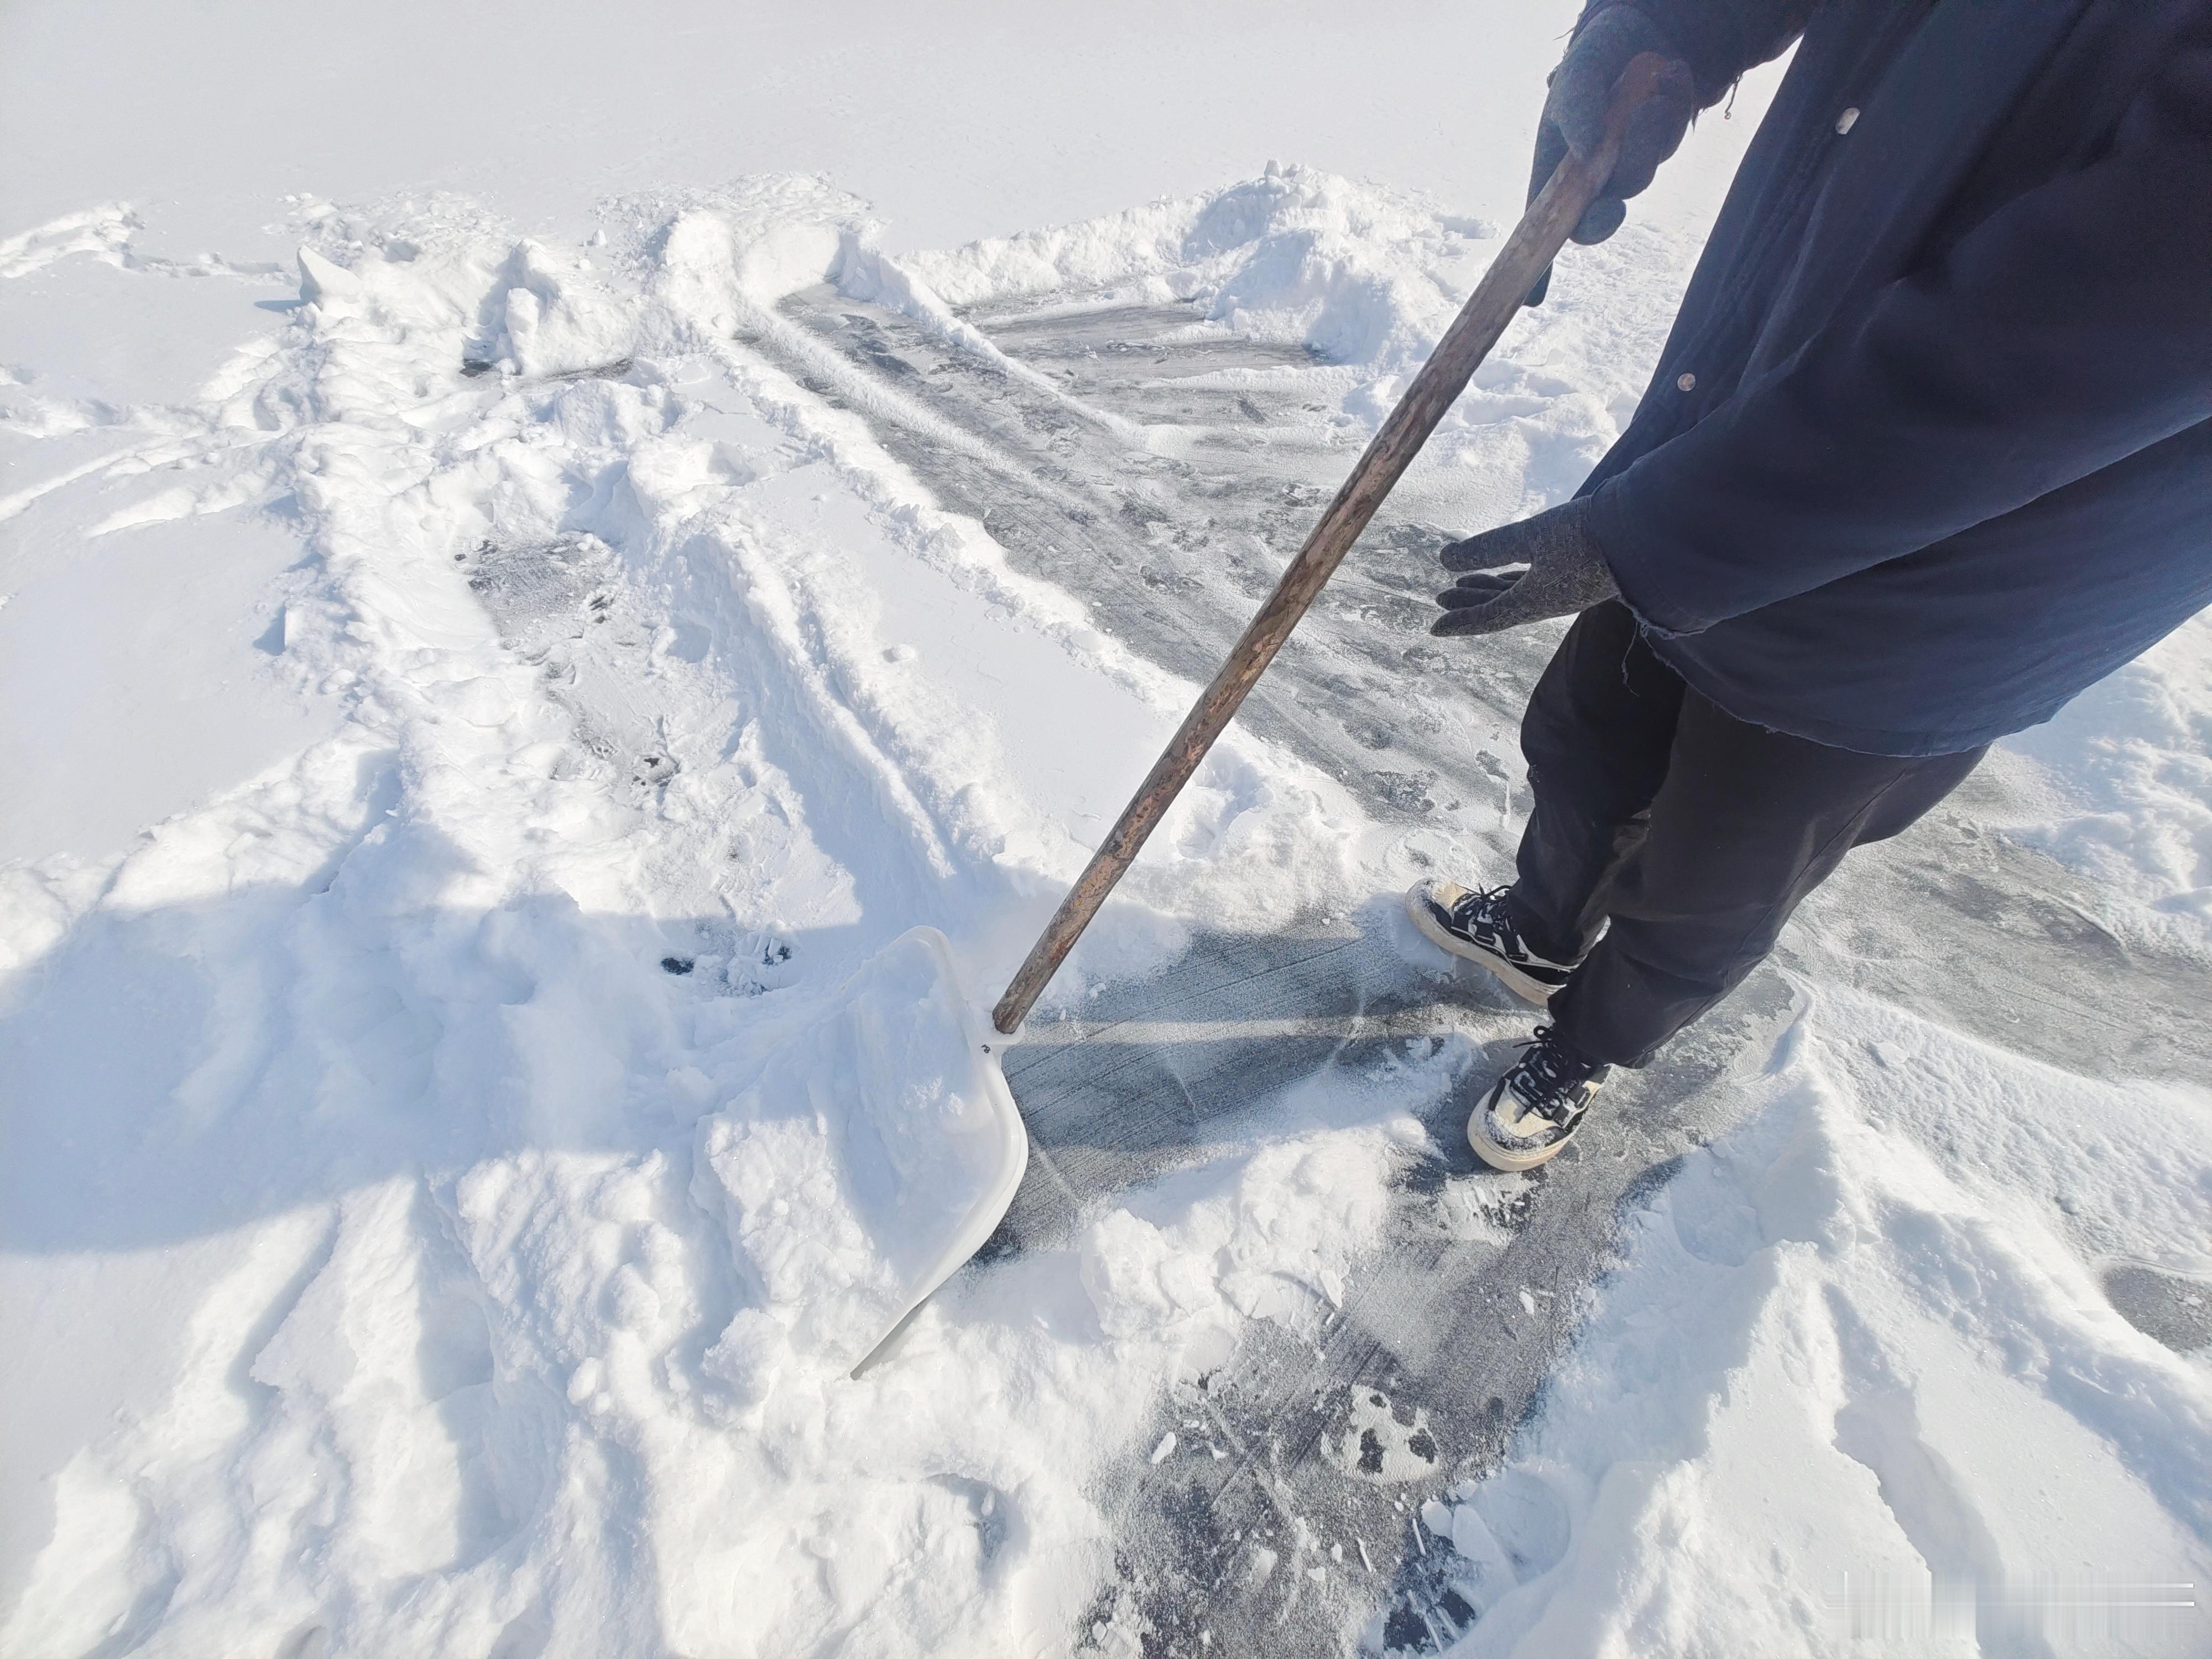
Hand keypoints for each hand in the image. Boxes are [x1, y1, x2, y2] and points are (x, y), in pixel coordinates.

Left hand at [1432, 498, 1619, 636]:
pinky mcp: (1579, 574)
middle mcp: (1549, 602)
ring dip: (1489, 589)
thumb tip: (1443, 559)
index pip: (1489, 617)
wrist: (1648, 533)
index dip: (1460, 622)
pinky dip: (1513, 579)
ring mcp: (1566, 589)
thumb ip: (1489, 547)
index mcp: (1535, 602)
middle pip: (1500, 607)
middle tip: (1441, 597)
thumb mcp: (1532, 536)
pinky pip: (1536, 584)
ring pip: (1517, 594)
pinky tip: (1507, 571)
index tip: (1434, 629)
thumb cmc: (1588, 534)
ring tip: (1463, 582)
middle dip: (1470, 602)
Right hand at [1525, 6, 1698, 304]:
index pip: (1542, 226)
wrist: (1644, 32)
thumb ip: (1577, 109)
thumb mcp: (1578, 77)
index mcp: (1555, 170)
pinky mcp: (1664, 148)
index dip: (1536, 263)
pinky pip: (1669, 143)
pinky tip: (1665, 79)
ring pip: (1638, 175)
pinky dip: (1669, 110)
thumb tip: (1585, 154)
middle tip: (1613, 194)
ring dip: (1643, 138)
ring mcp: (1629, 165)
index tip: (1530, 298)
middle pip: (1597, 217)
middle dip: (1607, 209)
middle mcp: (1591, 177)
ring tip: (1646, 90)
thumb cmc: (1597, 59)